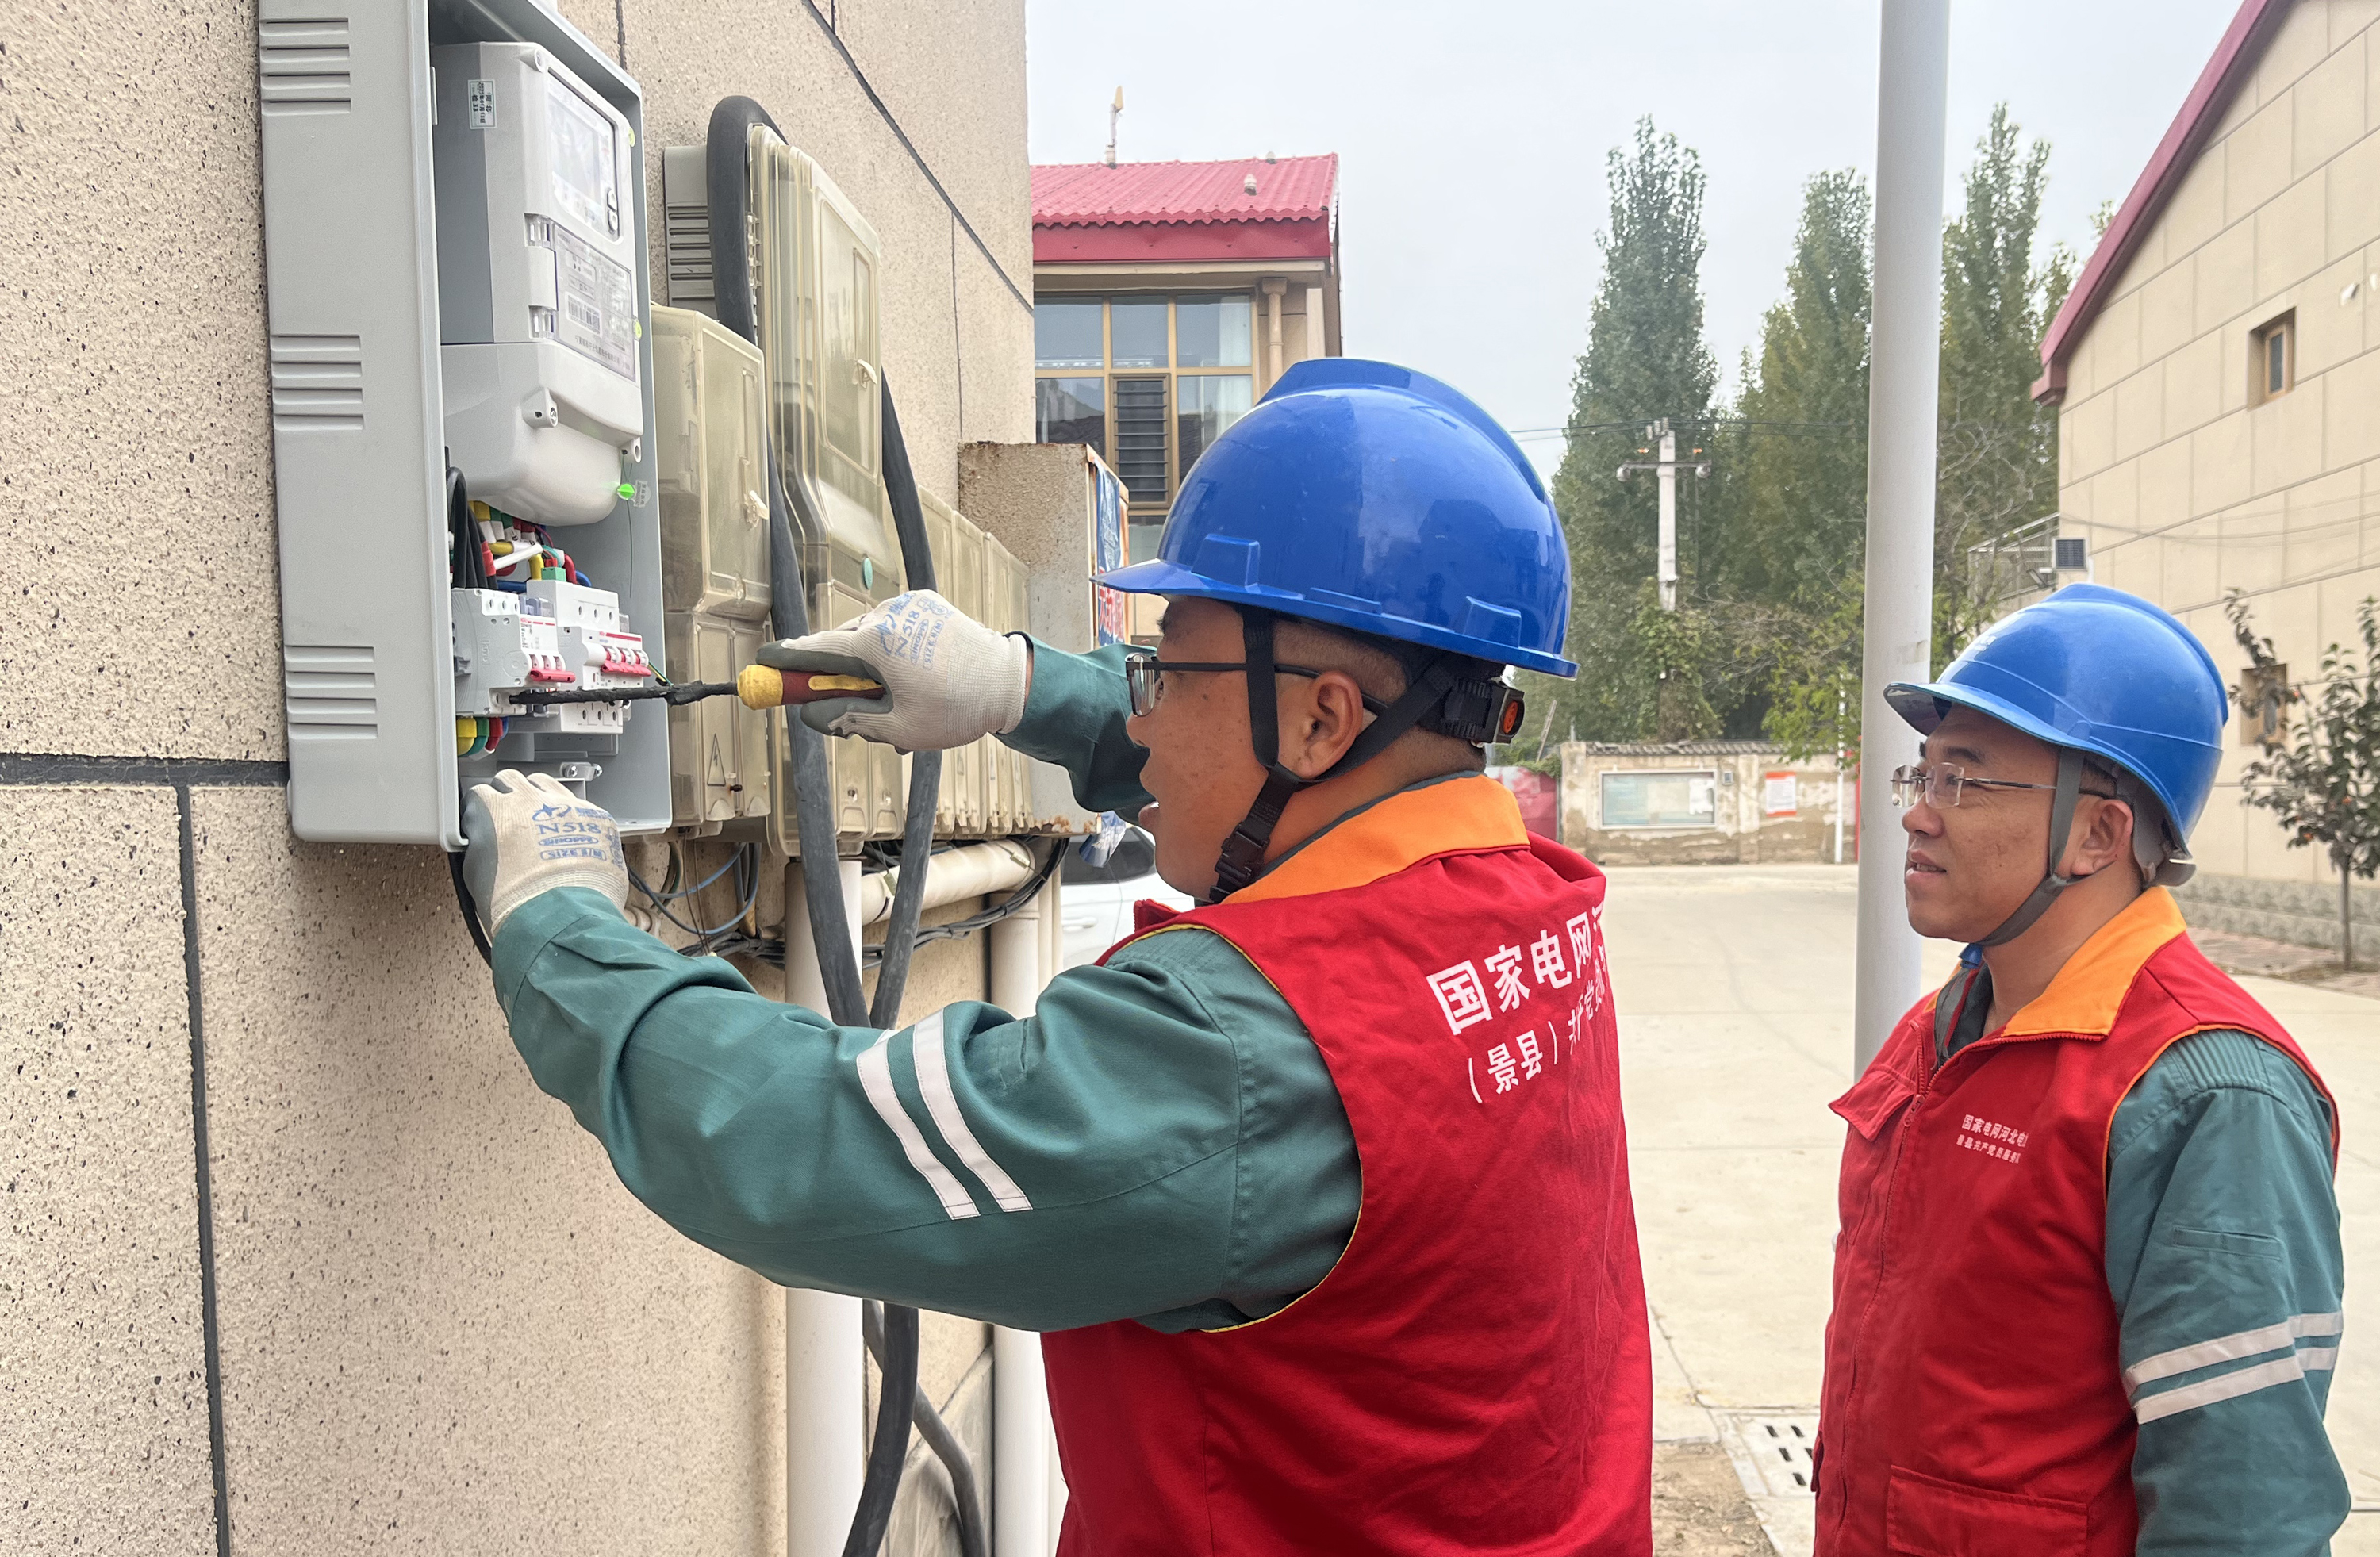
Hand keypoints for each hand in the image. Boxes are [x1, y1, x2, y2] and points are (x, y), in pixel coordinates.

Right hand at [462, 769, 628, 935]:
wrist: (559, 917)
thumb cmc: (516, 904)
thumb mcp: (474, 873)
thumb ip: (478, 843)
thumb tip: (482, 840)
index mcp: (493, 811)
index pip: (479, 793)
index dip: (480, 809)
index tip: (484, 818)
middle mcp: (529, 800)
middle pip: (512, 780)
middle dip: (508, 795)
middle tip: (510, 816)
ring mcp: (565, 806)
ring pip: (547, 785)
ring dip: (539, 797)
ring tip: (540, 821)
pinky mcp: (595, 817)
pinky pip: (579, 806)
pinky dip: (571, 818)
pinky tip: (569, 836)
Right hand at [756, 589, 1029, 750]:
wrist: (1011, 682)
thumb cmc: (958, 709)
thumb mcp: (898, 729)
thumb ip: (848, 720)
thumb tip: (812, 715)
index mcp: (877, 643)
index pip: (816, 650)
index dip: (787, 660)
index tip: (763, 662)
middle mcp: (888, 615)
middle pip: (842, 645)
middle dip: (838, 677)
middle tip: (837, 707)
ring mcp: (910, 606)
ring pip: (869, 638)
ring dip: (869, 669)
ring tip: (892, 706)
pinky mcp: (928, 604)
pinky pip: (894, 628)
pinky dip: (891, 653)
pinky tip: (909, 682)